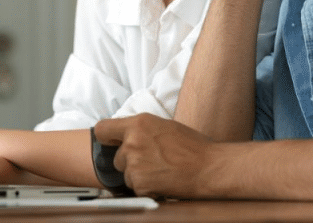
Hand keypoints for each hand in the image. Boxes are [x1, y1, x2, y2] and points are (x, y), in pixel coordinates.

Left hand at [93, 113, 213, 198]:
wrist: (210, 167)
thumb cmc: (192, 147)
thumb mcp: (163, 126)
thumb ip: (141, 130)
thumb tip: (125, 135)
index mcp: (139, 123)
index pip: (103, 129)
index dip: (106, 138)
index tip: (111, 143)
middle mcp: (133, 142)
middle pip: (117, 157)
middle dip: (130, 162)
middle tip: (152, 161)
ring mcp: (135, 164)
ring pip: (126, 174)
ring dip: (138, 176)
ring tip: (161, 171)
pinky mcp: (140, 184)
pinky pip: (135, 188)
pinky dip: (147, 188)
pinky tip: (163, 181)